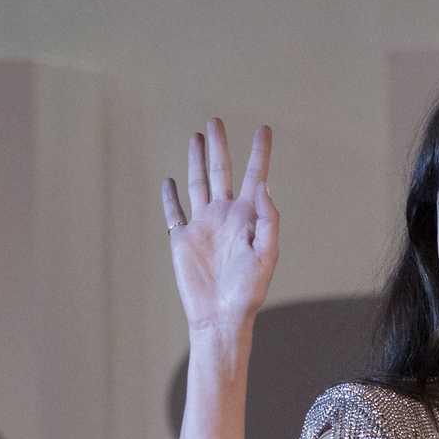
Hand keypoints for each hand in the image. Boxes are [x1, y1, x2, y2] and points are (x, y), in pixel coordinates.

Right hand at [160, 117, 277, 334]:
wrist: (220, 317)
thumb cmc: (248, 292)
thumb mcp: (267, 254)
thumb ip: (269, 219)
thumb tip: (263, 186)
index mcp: (247, 217)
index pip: (255, 176)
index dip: (260, 152)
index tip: (264, 129)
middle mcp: (224, 215)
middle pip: (221, 171)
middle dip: (219, 146)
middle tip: (216, 121)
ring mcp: (202, 225)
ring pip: (198, 184)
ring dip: (197, 160)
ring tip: (196, 137)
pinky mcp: (182, 239)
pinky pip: (174, 212)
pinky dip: (170, 196)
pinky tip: (169, 182)